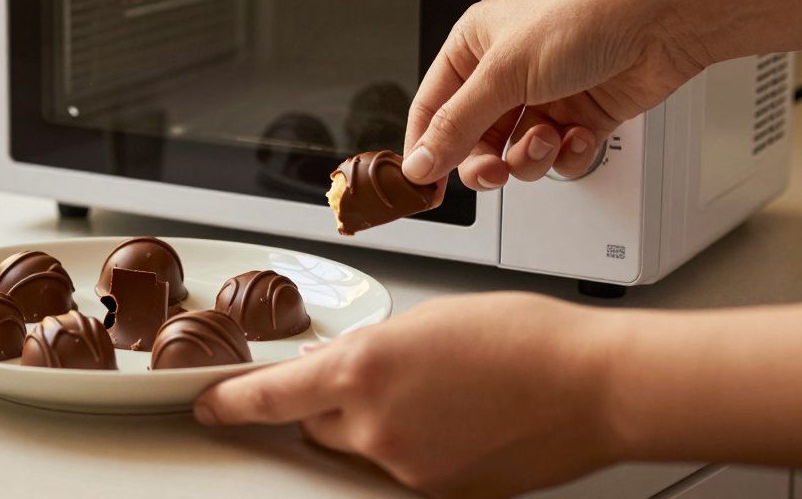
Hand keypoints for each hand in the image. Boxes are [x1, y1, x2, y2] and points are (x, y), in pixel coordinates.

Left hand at [193, 293, 625, 498]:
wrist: (590, 384)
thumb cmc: (521, 337)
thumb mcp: (427, 319)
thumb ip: (369, 349)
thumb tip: (330, 367)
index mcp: (363, 368)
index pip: (271, 396)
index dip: (232, 402)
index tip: (211, 404)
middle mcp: (374, 425)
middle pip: (315, 425)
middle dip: (327, 405)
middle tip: (378, 379)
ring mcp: (406, 466)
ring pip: (360, 449)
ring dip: (374, 425)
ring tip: (436, 395)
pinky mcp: (438, 494)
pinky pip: (400, 470)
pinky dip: (411, 447)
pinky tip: (453, 420)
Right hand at [402, 0, 709, 189]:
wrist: (664, 21)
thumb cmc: (587, 17)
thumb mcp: (505, 73)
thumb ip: (456, 125)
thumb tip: (421, 162)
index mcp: (474, 47)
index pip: (431, 108)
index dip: (426, 149)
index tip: (423, 187)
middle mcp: (505, 72)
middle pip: (472, 139)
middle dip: (485, 160)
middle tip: (494, 172)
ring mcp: (544, 96)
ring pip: (514, 152)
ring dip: (531, 155)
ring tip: (549, 137)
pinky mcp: (579, 116)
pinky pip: (557, 155)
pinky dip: (568, 153)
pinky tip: (580, 134)